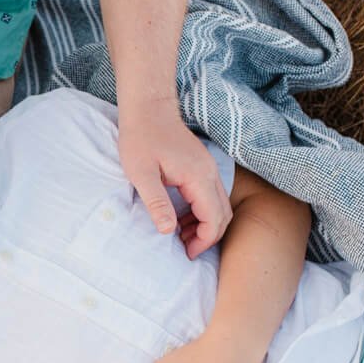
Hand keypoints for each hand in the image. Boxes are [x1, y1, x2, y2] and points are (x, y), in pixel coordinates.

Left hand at [117, 98, 231, 258]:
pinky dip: (202, 211)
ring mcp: (208, 168)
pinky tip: (182, 218)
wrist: (148, 109)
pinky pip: (211, 195)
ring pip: (220, 205)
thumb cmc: (140, 139)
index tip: (186, 253)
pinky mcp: (201, 166)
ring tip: (182, 236)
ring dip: (206, 224)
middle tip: (185, 250)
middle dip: (208, 236)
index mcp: (198, 177)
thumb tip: (168, 231)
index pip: (214, 218)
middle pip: (223, 214)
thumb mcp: (141, 174)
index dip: (204, 240)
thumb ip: (156, 202)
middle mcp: (210, 173)